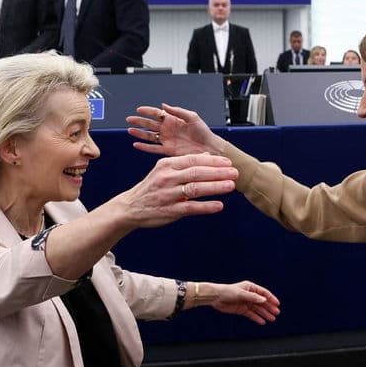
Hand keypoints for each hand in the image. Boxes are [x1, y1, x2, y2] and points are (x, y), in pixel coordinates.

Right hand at [114, 153, 236, 228]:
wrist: (131, 207)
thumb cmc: (151, 187)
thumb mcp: (163, 170)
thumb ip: (184, 163)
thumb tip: (206, 155)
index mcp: (166, 165)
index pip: (193, 160)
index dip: (212, 161)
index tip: (228, 162)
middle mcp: (167, 178)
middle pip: (197, 172)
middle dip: (218, 172)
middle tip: (235, 172)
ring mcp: (168, 195)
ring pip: (196, 188)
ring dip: (215, 187)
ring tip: (231, 186)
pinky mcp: (170, 211)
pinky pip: (191, 208)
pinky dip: (206, 206)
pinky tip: (219, 205)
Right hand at [127, 103, 226, 157]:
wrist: (209, 148)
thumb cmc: (203, 132)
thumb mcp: (192, 117)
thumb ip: (178, 111)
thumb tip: (164, 105)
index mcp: (173, 120)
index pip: (157, 114)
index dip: (147, 111)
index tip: (139, 109)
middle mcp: (168, 130)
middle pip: (150, 124)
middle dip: (139, 121)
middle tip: (130, 119)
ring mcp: (167, 140)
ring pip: (149, 136)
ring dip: (139, 133)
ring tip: (130, 130)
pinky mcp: (168, 151)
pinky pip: (154, 148)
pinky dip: (145, 147)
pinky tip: (137, 145)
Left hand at [196, 281, 279, 324]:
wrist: (215, 297)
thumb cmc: (227, 291)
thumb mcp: (241, 293)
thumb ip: (253, 297)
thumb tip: (264, 300)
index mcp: (250, 288)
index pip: (263, 293)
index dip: (271, 298)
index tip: (277, 304)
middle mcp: (249, 295)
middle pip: (262, 302)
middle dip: (269, 307)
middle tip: (277, 313)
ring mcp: (246, 303)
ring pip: (258, 309)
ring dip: (265, 314)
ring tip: (272, 319)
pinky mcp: (241, 310)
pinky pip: (251, 314)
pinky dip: (257, 318)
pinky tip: (262, 322)